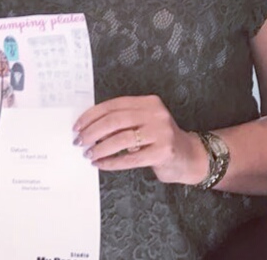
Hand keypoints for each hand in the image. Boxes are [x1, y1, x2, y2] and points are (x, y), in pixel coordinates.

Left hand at [73, 95, 207, 185]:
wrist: (190, 157)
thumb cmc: (159, 139)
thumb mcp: (143, 122)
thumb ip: (122, 120)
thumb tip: (88, 128)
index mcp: (147, 102)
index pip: (112, 105)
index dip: (91, 116)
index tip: (77, 126)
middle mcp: (155, 114)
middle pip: (114, 120)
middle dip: (92, 132)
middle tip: (79, 142)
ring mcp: (161, 133)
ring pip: (120, 139)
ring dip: (100, 148)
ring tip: (89, 154)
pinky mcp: (163, 152)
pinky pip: (130, 158)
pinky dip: (112, 162)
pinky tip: (101, 164)